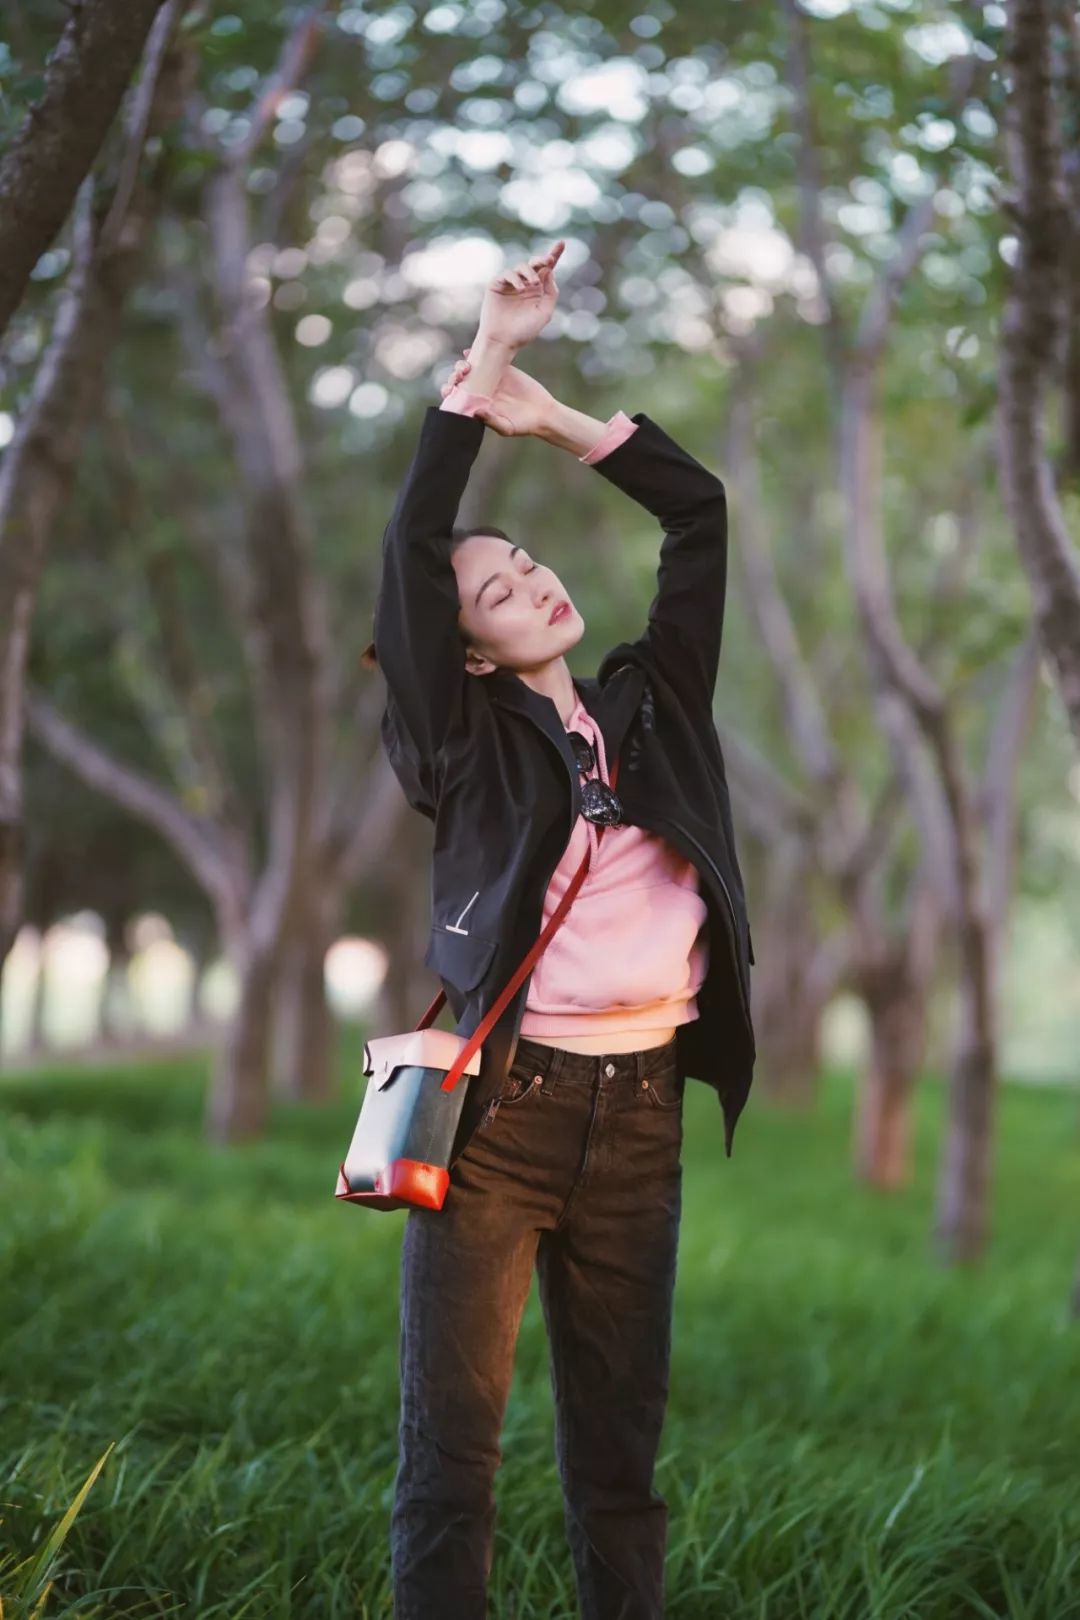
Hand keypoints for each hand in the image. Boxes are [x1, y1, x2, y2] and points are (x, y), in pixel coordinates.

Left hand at [441, 349, 556, 436]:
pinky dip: (475, 354)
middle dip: (454, 377)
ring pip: (470, 369)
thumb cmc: (524, 425)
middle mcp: (481, 392)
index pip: (457, 398)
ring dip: (462, 366)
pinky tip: (469, 352)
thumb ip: (491, 421)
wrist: (543, 413)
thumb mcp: (507, 427)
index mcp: (478, 406)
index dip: (449, 392)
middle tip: (458, 376)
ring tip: (466, 367)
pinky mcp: (503, 369)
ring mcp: (491, 379)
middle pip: (460, 382)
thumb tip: (476, 411)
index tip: (450, 390)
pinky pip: (487, 358)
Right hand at [474, 240, 564, 349]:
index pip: (547, 269)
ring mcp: (510, 284)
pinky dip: (515, 278)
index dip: (554, 255)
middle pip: (535, 264)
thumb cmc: (524, 331)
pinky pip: (507, 274)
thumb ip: (551, 292)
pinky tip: (520, 289)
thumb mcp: (545, 312)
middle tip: (548, 260)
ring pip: (522, 267)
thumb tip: (550, 271)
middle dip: (542, 259)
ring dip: (530, 272)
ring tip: (533, 284)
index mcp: (538, 291)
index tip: (562, 243)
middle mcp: (525, 285)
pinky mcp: (497, 285)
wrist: (503, 341)